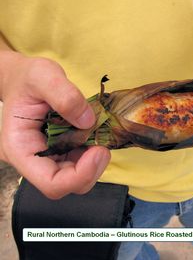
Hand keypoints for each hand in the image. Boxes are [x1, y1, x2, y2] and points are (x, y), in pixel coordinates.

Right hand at [0, 51, 110, 198]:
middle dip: (92, 169)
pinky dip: (93, 152)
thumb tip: (88, 121)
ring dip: (95, 161)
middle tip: (104, 144)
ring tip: (99, 134)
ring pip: (77, 176)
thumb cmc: (27, 77)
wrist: (23, 78)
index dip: (80, 175)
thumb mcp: (43, 75)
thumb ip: (65, 95)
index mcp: (20, 148)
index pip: (51, 183)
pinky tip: (95, 133)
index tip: (98, 151)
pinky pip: (80, 161)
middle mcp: (33, 159)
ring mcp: (48, 157)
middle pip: (67, 185)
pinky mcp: (61, 151)